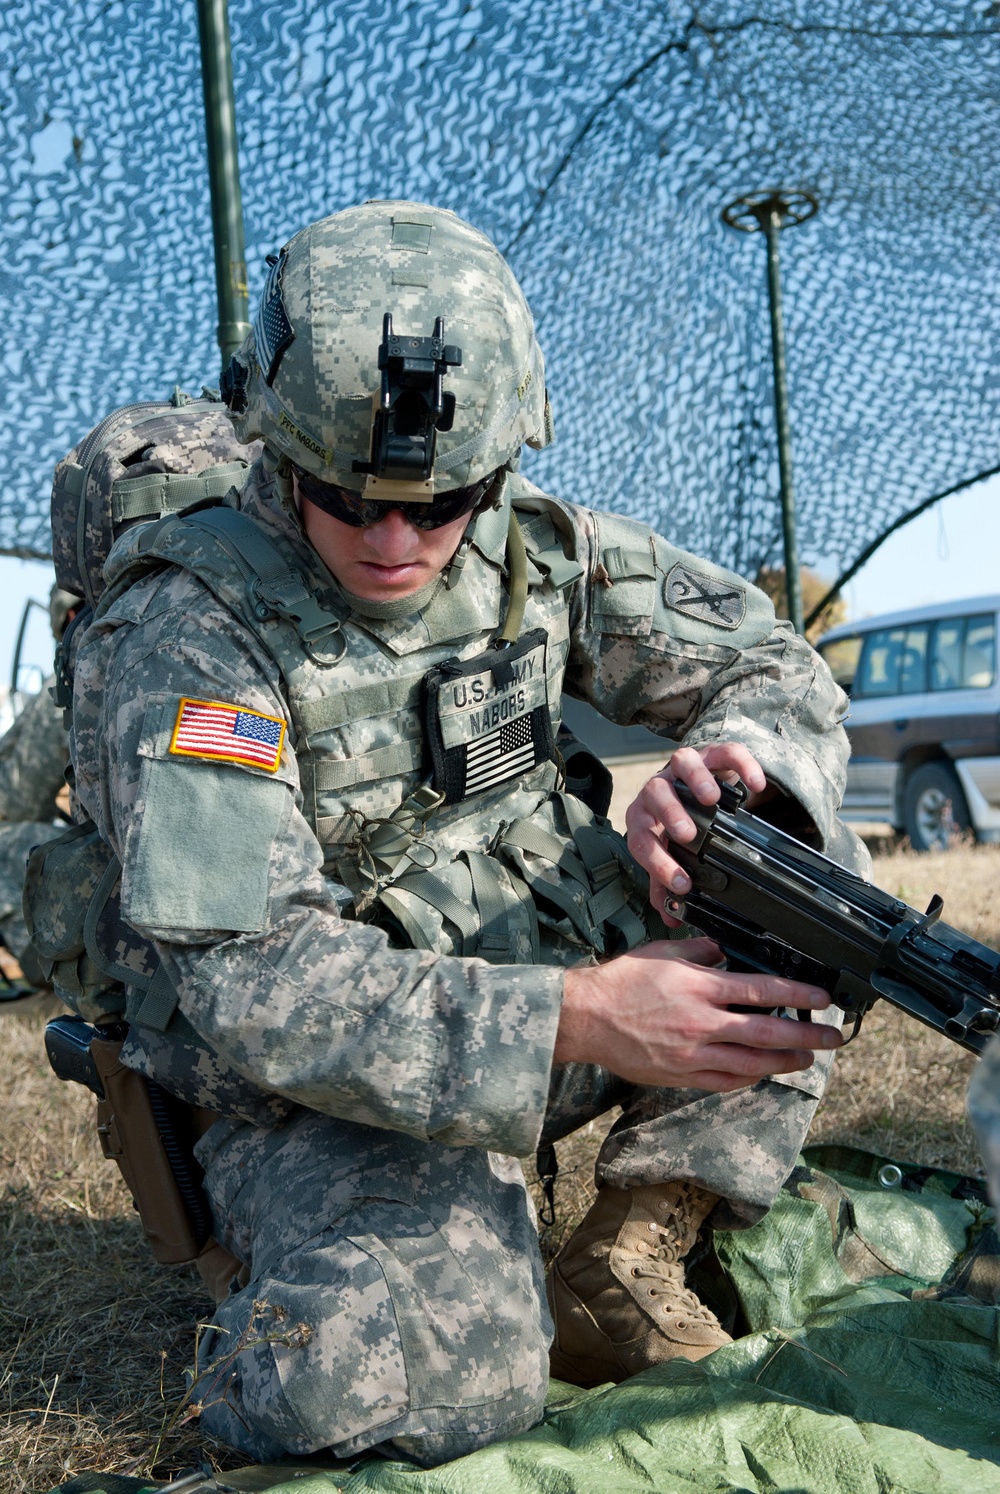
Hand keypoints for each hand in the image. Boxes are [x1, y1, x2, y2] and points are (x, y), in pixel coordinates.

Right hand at [557, 938, 838, 1092]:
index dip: (797, 994)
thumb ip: (700, 952)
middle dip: (806, 1035)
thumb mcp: (662, 953)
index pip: (761, 990)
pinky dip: (750, 1078)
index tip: (820, 998)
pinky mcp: (682, 1075)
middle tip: (832, 1037)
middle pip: (767, 1031)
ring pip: (752, 1062)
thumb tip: (726, 950)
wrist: (586, 1018)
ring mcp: (693, 1053)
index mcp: (699, 987)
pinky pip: (725, 1081)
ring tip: (807, 1059)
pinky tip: (764, 1073)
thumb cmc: (621, 983)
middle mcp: (701, 1022)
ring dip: (785, 1061)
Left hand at [625, 743, 769, 921]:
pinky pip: (724, 751)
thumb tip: (672, 915)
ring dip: (695, 779)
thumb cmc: (677, 824)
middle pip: (654, 794)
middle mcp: (658, 789)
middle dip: (669, 814)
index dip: (657, 864)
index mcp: (644, 819)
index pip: (641, 839)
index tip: (683, 884)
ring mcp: (682, 767)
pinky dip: (740, 764)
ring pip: (682, 762)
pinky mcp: (711, 753)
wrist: (693, 783)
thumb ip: (665, 880)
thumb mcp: (669, 850)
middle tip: (688, 834)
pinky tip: (756, 785)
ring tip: (713, 800)